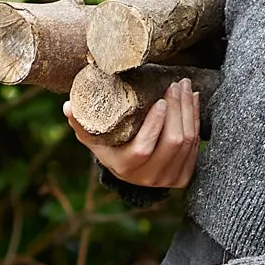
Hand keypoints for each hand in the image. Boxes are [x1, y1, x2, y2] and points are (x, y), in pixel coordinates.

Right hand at [65, 78, 199, 187]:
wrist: (130, 170)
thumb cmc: (109, 146)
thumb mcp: (93, 136)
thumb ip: (81, 122)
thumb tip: (68, 106)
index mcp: (125, 168)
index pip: (144, 148)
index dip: (155, 124)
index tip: (160, 100)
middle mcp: (148, 178)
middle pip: (173, 142)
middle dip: (178, 109)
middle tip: (177, 84)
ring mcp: (168, 180)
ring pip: (188, 142)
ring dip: (189, 111)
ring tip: (185, 87)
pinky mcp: (183, 177)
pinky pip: (195, 147)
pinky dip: (196, 121)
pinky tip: (192, 101)